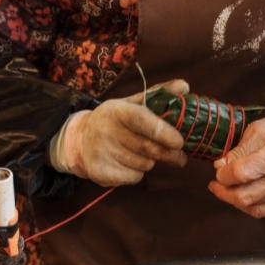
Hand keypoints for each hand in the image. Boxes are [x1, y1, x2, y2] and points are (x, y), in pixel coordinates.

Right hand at [66, 79, 188, 186]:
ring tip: (140, 153)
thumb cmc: (116, 120)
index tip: (179, 142)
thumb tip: (185, 87)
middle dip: (168, 154)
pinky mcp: (100, 172)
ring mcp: (101, 152)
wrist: (80, 140)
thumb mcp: (133, 104)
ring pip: (144, 164)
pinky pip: (134, 177)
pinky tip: (128, 163)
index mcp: (116, 110)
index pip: (141, 119)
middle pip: (147, 148)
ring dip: (150, 161)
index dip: (162, 131)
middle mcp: (106, 130)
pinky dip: (138, 172)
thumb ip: (159, 95)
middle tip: (180, 156)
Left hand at [208, 112, 264, 217]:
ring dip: (233, 199)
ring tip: (228, 188)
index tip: (218, 171)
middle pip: (243, 196)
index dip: (223, 175)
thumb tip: (219, 168)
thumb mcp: (260, 130)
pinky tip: (243, 193)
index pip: (241, 174)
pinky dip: (247, 205)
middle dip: (223, 192)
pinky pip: (261, 211)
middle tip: (215, 184)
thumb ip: (238, 150)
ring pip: (250, 207)